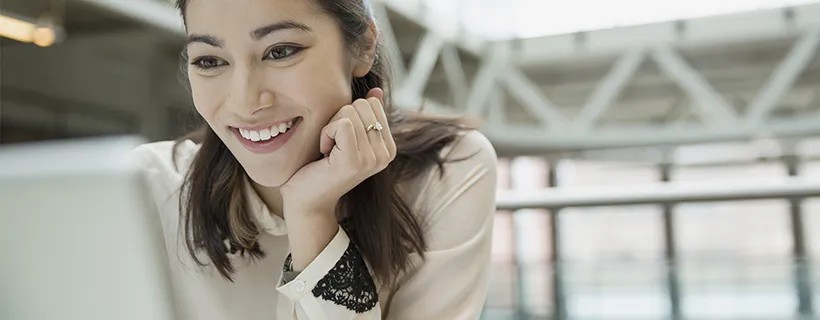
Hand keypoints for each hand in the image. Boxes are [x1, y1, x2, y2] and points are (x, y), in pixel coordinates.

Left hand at [280, 88, 396, 217]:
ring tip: (329, 151)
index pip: (372, 104)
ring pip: (349, 112)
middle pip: (362, 105)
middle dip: (339, 119)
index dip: (349, 115)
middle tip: (333, 145)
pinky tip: (324, 153)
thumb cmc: (322, 166)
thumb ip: (365, 116)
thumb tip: (376, 92)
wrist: (307, 200)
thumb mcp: (348, 137)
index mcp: (389, 147)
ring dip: (330, 127)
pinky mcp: (354, 161)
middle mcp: (386, 154)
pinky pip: (341, 124)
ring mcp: (372, 159)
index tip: (341, 139)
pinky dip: (326, 133)